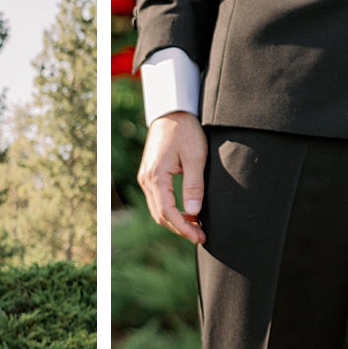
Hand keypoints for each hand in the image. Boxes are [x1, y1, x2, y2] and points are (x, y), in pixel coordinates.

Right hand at [136, 111, 207, 243]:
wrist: (173, 111)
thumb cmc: (185, 130)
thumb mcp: (195, 157)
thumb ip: (194, 185)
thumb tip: (194, 213)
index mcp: (156, 177)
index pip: (168, 213)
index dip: (184, 228)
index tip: (199, 236)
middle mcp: (146, 179)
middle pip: (160, 216)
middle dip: (180, 229)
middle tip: (201, 236)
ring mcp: (146, 178)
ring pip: (158, 210)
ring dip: (176, 221)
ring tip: (197, 228)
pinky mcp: (151, 175)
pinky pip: (158, 201)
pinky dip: (172, 211)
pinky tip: (188, 214)